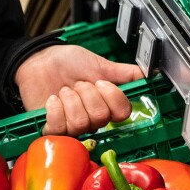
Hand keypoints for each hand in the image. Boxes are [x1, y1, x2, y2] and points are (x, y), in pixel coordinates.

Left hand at [14, 45, 143, 135]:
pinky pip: (59, 128)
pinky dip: (55, 109)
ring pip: (81, 123)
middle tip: (77, 83)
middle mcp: (92, 120)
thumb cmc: (68, 62)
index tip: (100, 81)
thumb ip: (124, 73)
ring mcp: (72, 127)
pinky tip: (52, 98)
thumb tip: (150, 74)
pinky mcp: (52, 130)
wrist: (39, 59)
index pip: (122, 114)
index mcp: (106, 105)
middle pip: (100, 117)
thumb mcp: (98, 64)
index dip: (112, 96)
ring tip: (64, 90)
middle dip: (86, 93)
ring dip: (70, 99)